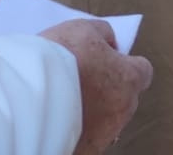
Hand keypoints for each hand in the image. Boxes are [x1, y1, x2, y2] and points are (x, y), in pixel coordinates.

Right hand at [41, 19, 152, 154]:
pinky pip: (86, 138)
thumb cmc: (60, 59)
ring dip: (93, 112)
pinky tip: (59, 120)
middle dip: (110, 90)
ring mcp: (103, 136)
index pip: (142, 72)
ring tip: (67, 102)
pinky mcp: (84, 152)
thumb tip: (110, 45)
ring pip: (105, 122)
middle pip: (125, 99)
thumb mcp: (84, 29)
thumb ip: (104, 34)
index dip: (126, 65)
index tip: (108, 61)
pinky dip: (77, 130)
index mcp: (128, 80)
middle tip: (83, 81)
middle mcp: (122, 112)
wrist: (30, 98)